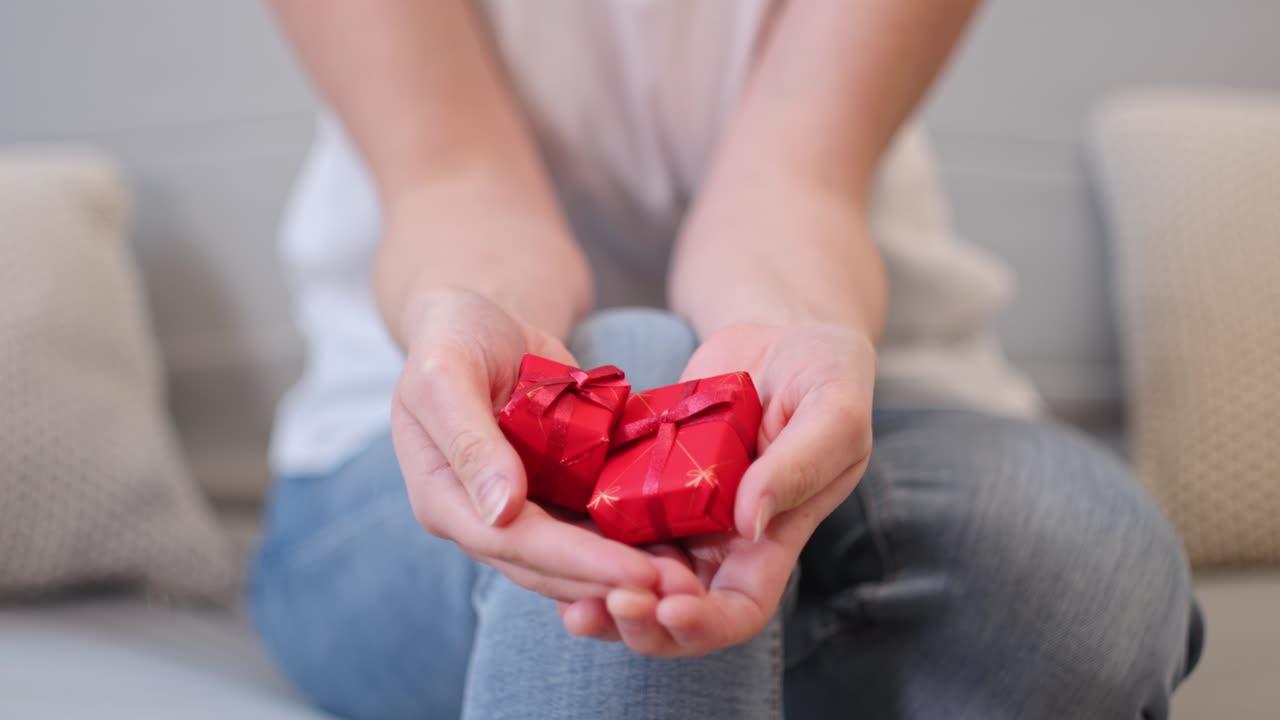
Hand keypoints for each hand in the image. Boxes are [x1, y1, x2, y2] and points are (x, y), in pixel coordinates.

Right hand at [391, 288, 660, 600]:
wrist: (480, 321)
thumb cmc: (452, 337)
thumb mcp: (445, 373)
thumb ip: (468, 440)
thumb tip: (499, 511)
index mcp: (443, 499)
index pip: (512, 544)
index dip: (576, 563)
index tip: (636, 575)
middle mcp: (480, 517)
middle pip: (548, 566)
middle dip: (612, 580)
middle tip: (678, 589)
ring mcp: (519, 509)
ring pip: (574, 556)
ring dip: (626, 570)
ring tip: (684, 579)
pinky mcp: (553, 493)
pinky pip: (592, 524)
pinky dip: (630, 537)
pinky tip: (675, 544)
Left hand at [559, 322, 875, 653]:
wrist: (779, 334)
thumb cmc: (825, 373)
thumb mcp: (832, 411)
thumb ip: (800, 464)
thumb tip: (751, 520)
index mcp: (772, 539)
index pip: (740, 610)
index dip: (705, 624)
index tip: (669, 610)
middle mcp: (719, 540)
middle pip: (674, 611)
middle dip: (638, 622)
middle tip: (598, 608)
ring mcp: (676, 512)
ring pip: (632, 576)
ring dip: (599, 595)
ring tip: (564, 599)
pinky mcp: (641, 478)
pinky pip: (606, 521)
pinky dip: (578, 538)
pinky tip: (544, 535)